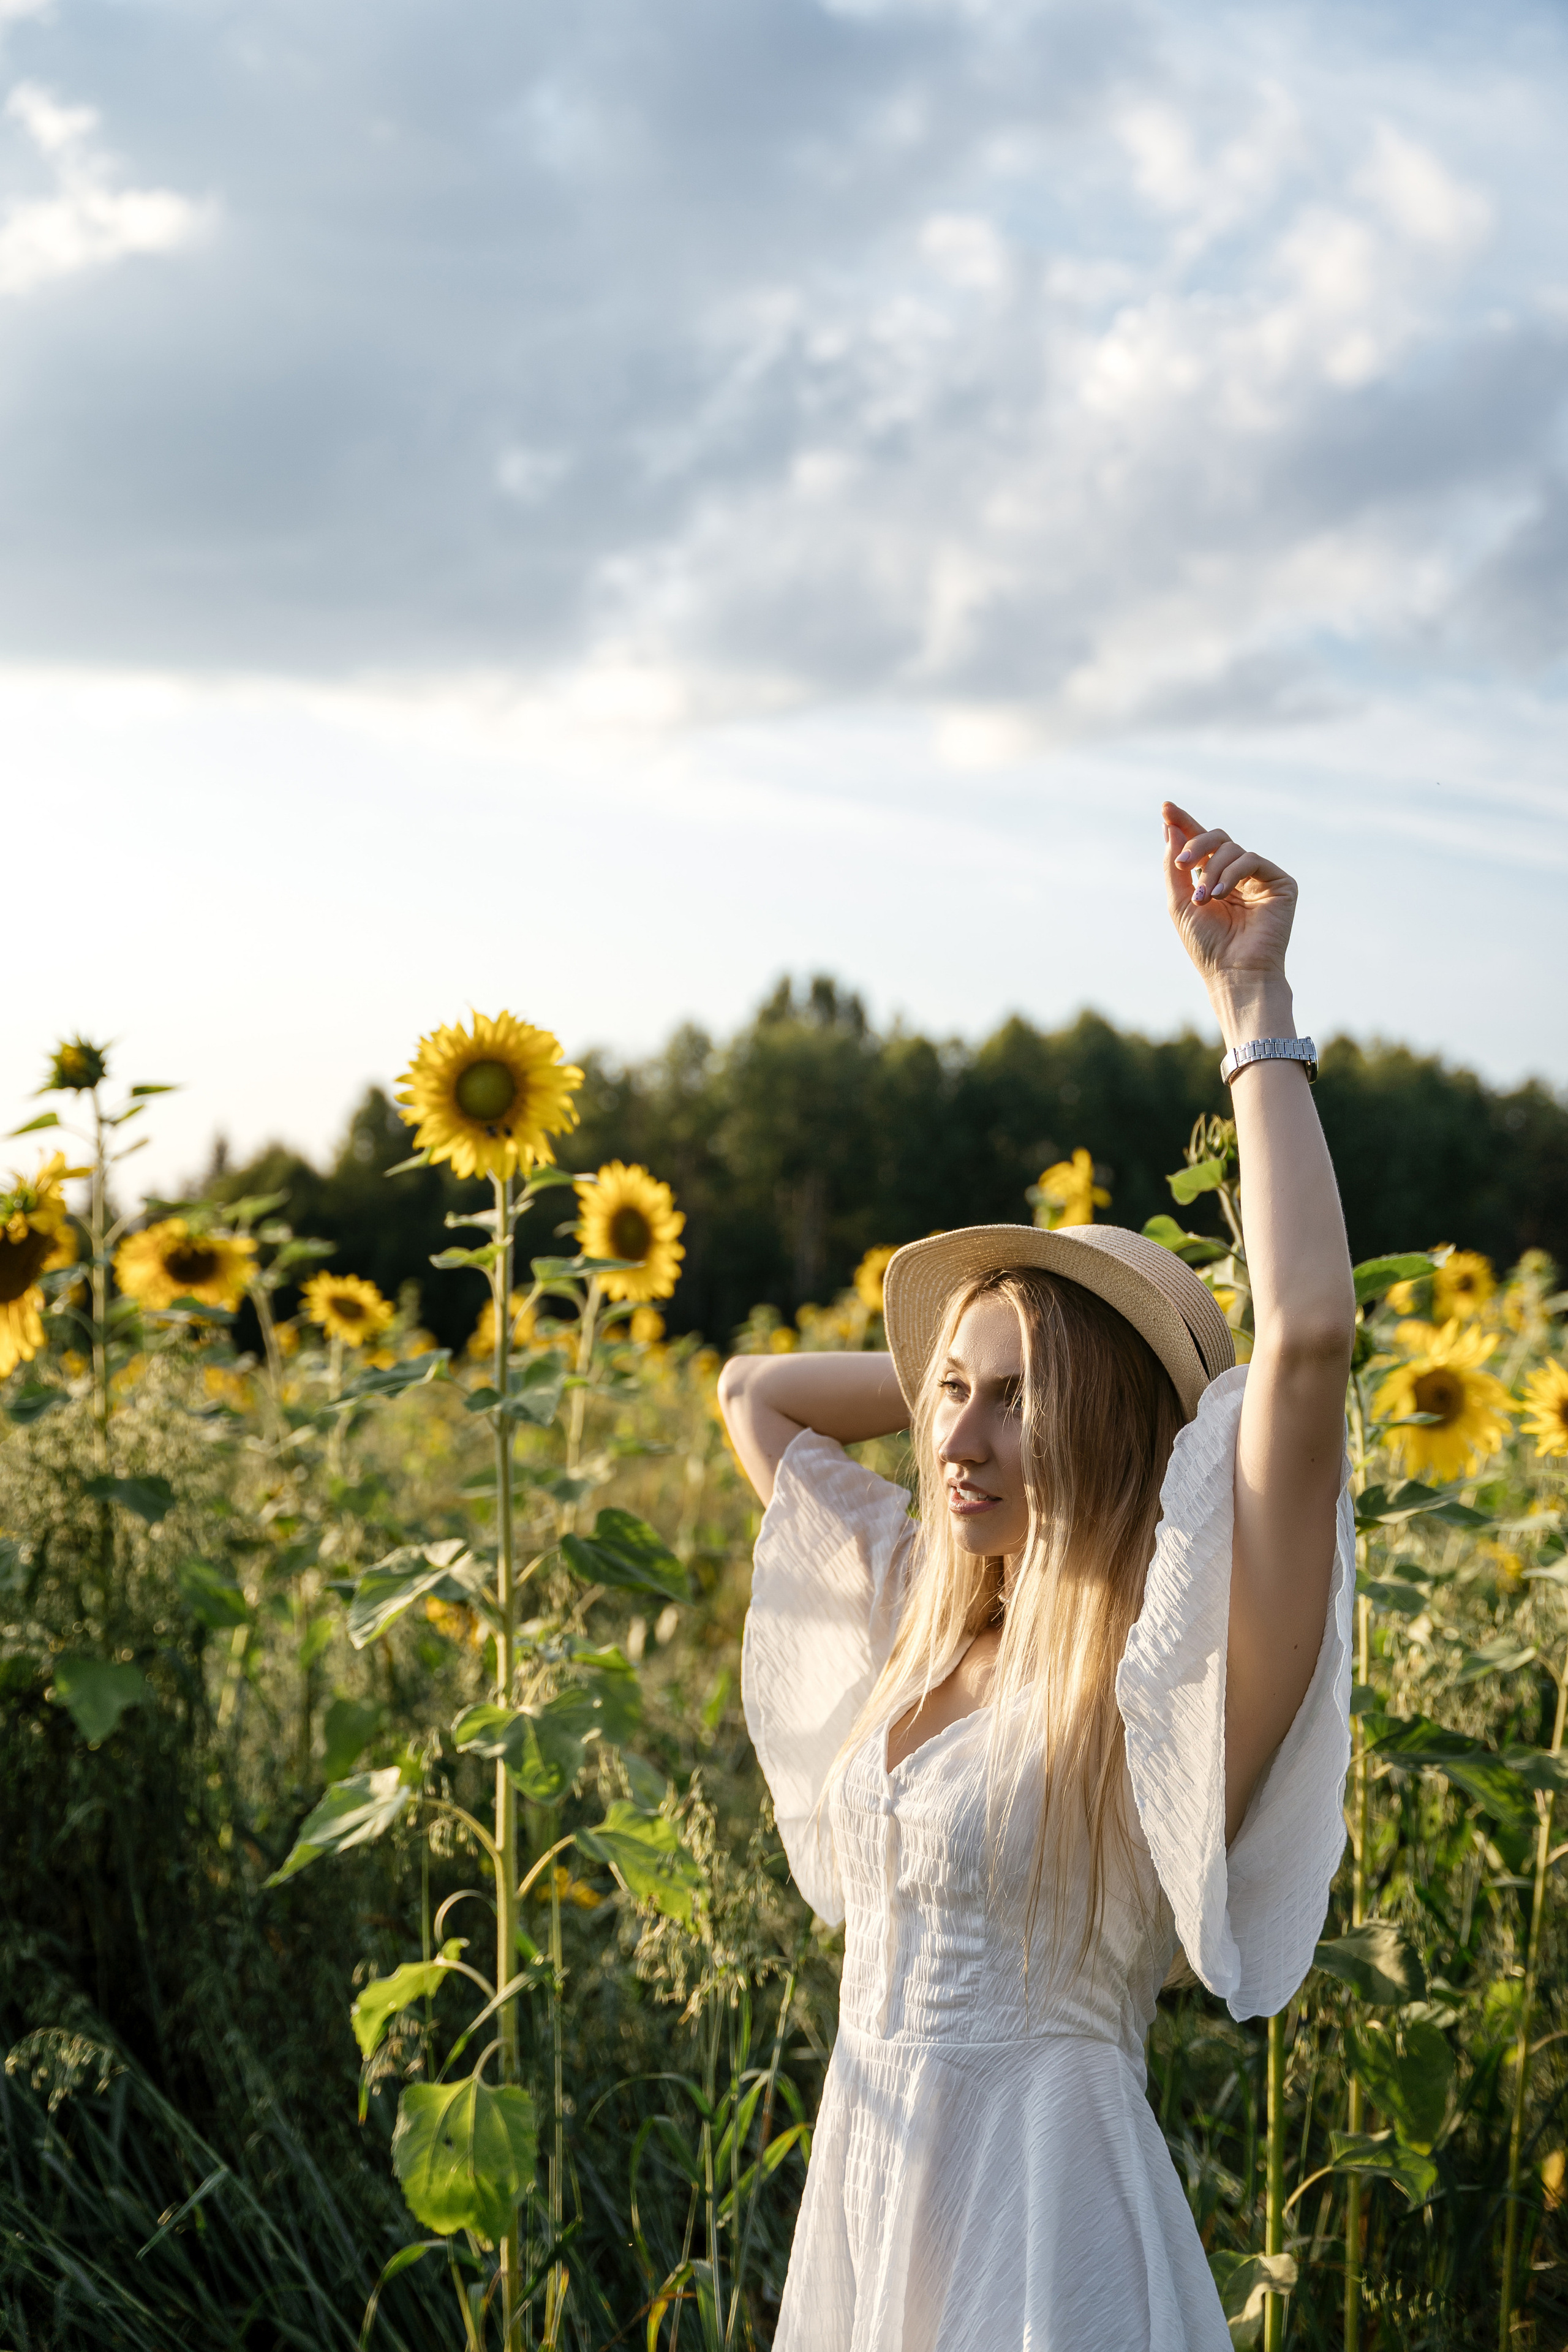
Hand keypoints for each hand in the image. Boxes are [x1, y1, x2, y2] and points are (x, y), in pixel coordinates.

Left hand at [1162, 801, 1296, 995]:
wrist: (1233, 972)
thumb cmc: (1206, 945)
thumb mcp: (1180, 902)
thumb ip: (1173, 866)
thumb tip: (1170, 828)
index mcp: (1215, 880)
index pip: (1202, 845)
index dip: (1184, 824)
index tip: (1165, 808)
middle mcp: (1238, 876)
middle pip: (1217, 838)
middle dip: (1195, 845)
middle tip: (1181, 864)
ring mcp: (1260, 879)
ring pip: (1232, 849)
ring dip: (1212, 870)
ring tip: (1206, 898)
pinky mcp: (1280, 883)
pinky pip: (1252, 860)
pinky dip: (1232, 873)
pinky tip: (1222, 895)